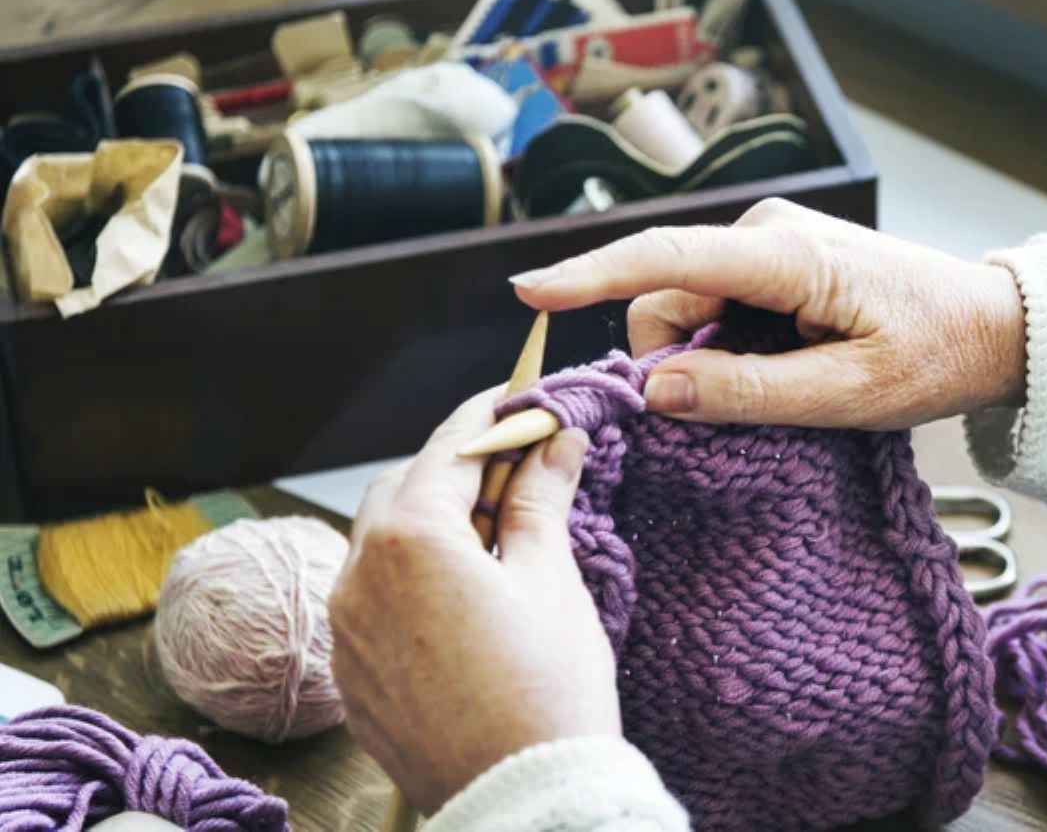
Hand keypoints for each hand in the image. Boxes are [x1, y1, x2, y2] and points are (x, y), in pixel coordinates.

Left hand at [330, 389, 619, 813]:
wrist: (522, 800)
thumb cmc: (547, 690)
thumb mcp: (550, 579)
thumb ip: (540, 500)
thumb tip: (556, 441)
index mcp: (410, 540)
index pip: (450, 449)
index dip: (491, 417)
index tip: (520, 399)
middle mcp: (358, 575)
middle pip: (405, 490)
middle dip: (457, 472)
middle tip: (517, 472)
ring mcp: (345, 628)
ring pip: (380, 542)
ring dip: (430, 524)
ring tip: (494, 538)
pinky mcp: (349, 671)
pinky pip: (371, 597)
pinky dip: (410, 576)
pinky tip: (461, 594)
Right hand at [510, 199, 1026, 429]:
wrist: (994, 328)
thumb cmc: (935, 355)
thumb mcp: (848, 395)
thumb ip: (748, 392)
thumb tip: (656, 390)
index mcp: (786, 255)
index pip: (667, 259)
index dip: (592, 276)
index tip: (528, 291)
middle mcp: (766, 233)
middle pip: (667, 297)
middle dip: (673, 359)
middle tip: (727, 411)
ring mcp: (769, 243)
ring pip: (687, 306)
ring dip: (704, 358)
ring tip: (776, 388)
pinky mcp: (773, 261)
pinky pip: (715, 305)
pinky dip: (722, 346)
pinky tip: (772, 369)